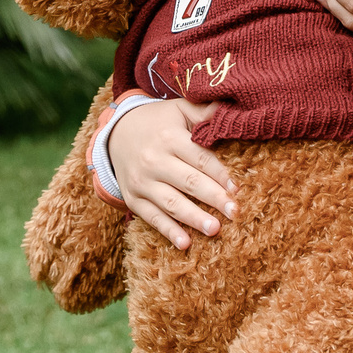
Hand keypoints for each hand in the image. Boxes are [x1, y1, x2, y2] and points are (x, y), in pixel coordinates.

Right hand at [106, 97, 234, 250]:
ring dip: (193, 218)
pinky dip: (168, 231)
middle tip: (234, 212)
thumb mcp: (179, 110)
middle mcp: (154, 161)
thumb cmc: (158, 122)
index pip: (199, 158)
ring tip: (215, 230)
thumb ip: (205, 112)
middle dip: (213, 198)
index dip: (219, 174)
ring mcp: (142, 182)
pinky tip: (185, 244)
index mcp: (169, 138)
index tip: (237, 188)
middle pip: (188, 182)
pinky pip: (152, 217)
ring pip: (171, 203)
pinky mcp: (133, 198)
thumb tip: (232, 109)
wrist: (116, 133)